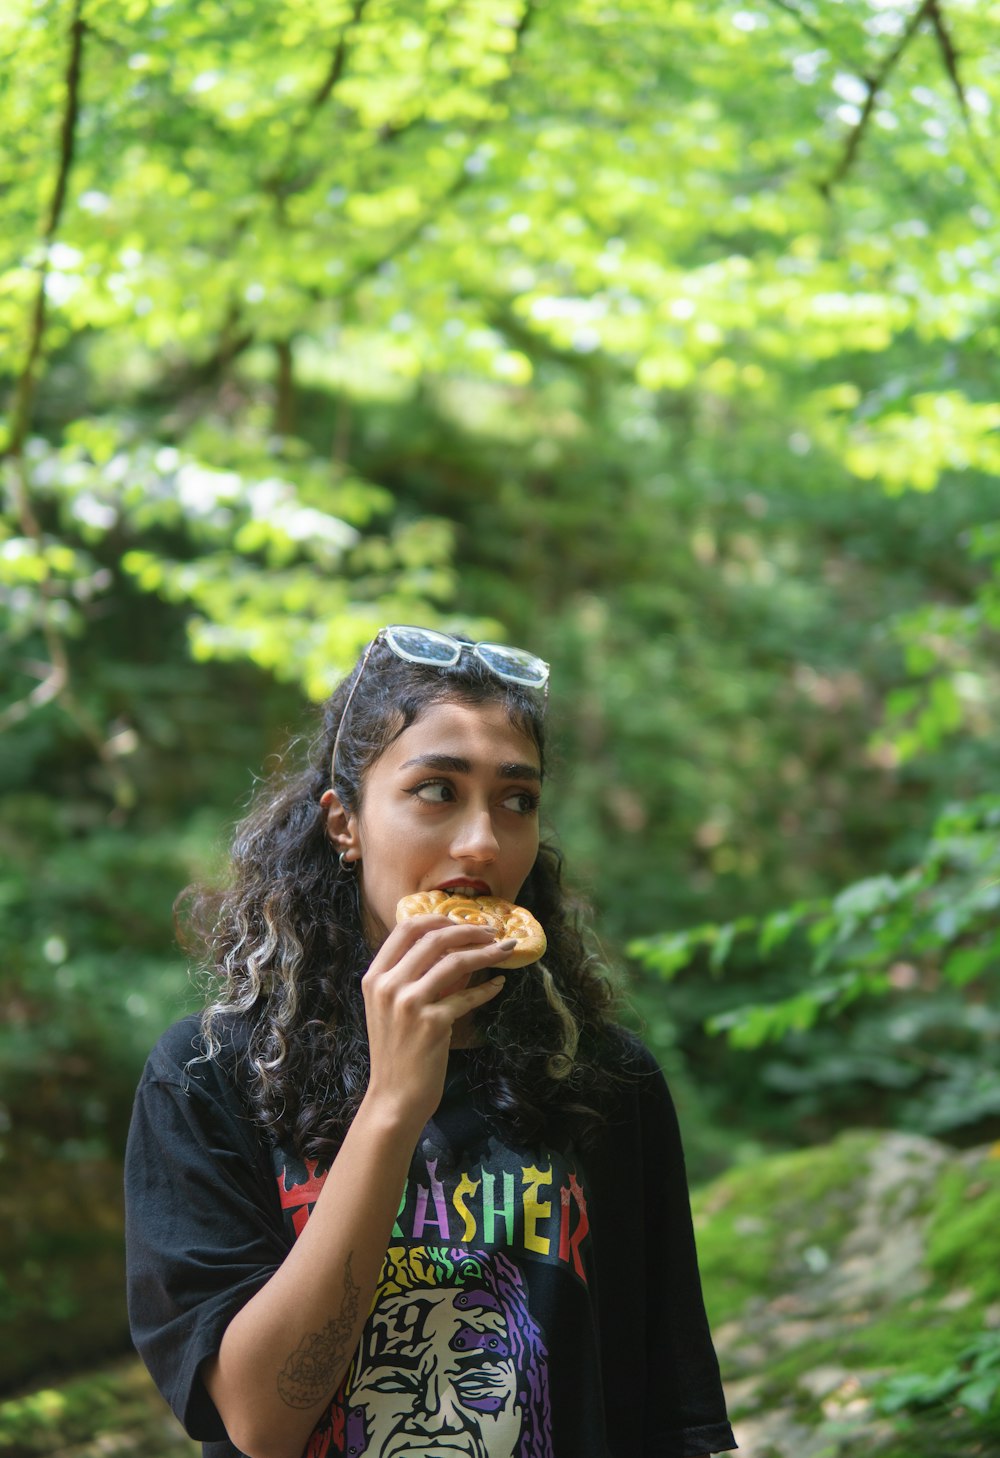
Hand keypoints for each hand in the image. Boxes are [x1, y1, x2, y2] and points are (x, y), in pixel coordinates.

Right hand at [361, 914, 510, 1131]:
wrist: (395, 1098)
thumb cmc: (398, 1051)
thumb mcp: (396, 1008)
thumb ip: (419, 976)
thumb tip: (461, 948)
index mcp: (374, 977)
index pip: (406, 928)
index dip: (438, 918)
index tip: (461, 921)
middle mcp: (388, 986)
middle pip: (434, 938)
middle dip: (468, 930)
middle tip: (492, 932)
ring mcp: (408, 1004)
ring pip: (455, 962)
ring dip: (485, 953)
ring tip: (504, 951)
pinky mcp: (432, 1023)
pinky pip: (467, 996)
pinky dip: (487, 988)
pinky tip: (498, 985)